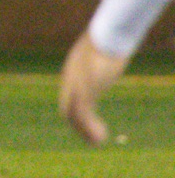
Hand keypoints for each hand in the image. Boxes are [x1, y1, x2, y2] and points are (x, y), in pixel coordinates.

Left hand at [59, 30, 128, 144]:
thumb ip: (100, 59)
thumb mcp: (100, 53)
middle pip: (67, 109)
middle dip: (78, 127)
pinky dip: (89, 128)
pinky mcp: (86, 89)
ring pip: (73, 114)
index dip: (77, 114)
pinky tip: (101, 136)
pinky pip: (83, 113)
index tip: (90, 124)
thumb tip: (110, 55)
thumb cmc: (108, 42)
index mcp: (72, 74)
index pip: (68, 99)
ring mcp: (76, 86)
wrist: (107, 35)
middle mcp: (70, 81)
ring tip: (98, 142)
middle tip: (93, 140)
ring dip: (84, 131)